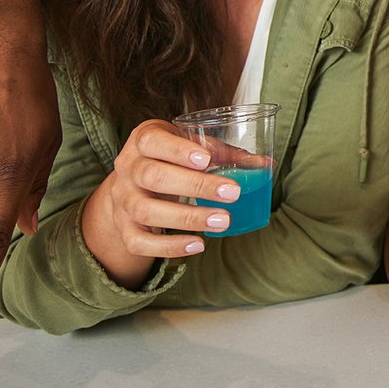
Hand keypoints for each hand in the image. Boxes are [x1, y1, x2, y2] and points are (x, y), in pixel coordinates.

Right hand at [80, 120, 244, 288]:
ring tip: (223, 221)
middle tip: (233, 193)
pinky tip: (198, 245)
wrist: (130, 183)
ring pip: (146, 210)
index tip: (207, 160)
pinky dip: (168, 247)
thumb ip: (224, 154)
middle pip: (153, 176)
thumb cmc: (168, 158)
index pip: (152, 141)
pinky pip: (139, 242)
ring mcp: (122, 200)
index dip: (178, 150)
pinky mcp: (123, 227)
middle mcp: (128, 168)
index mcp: (143, 140)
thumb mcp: (189, 146)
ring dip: (187, 218)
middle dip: (195, 185)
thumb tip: (266, 165)